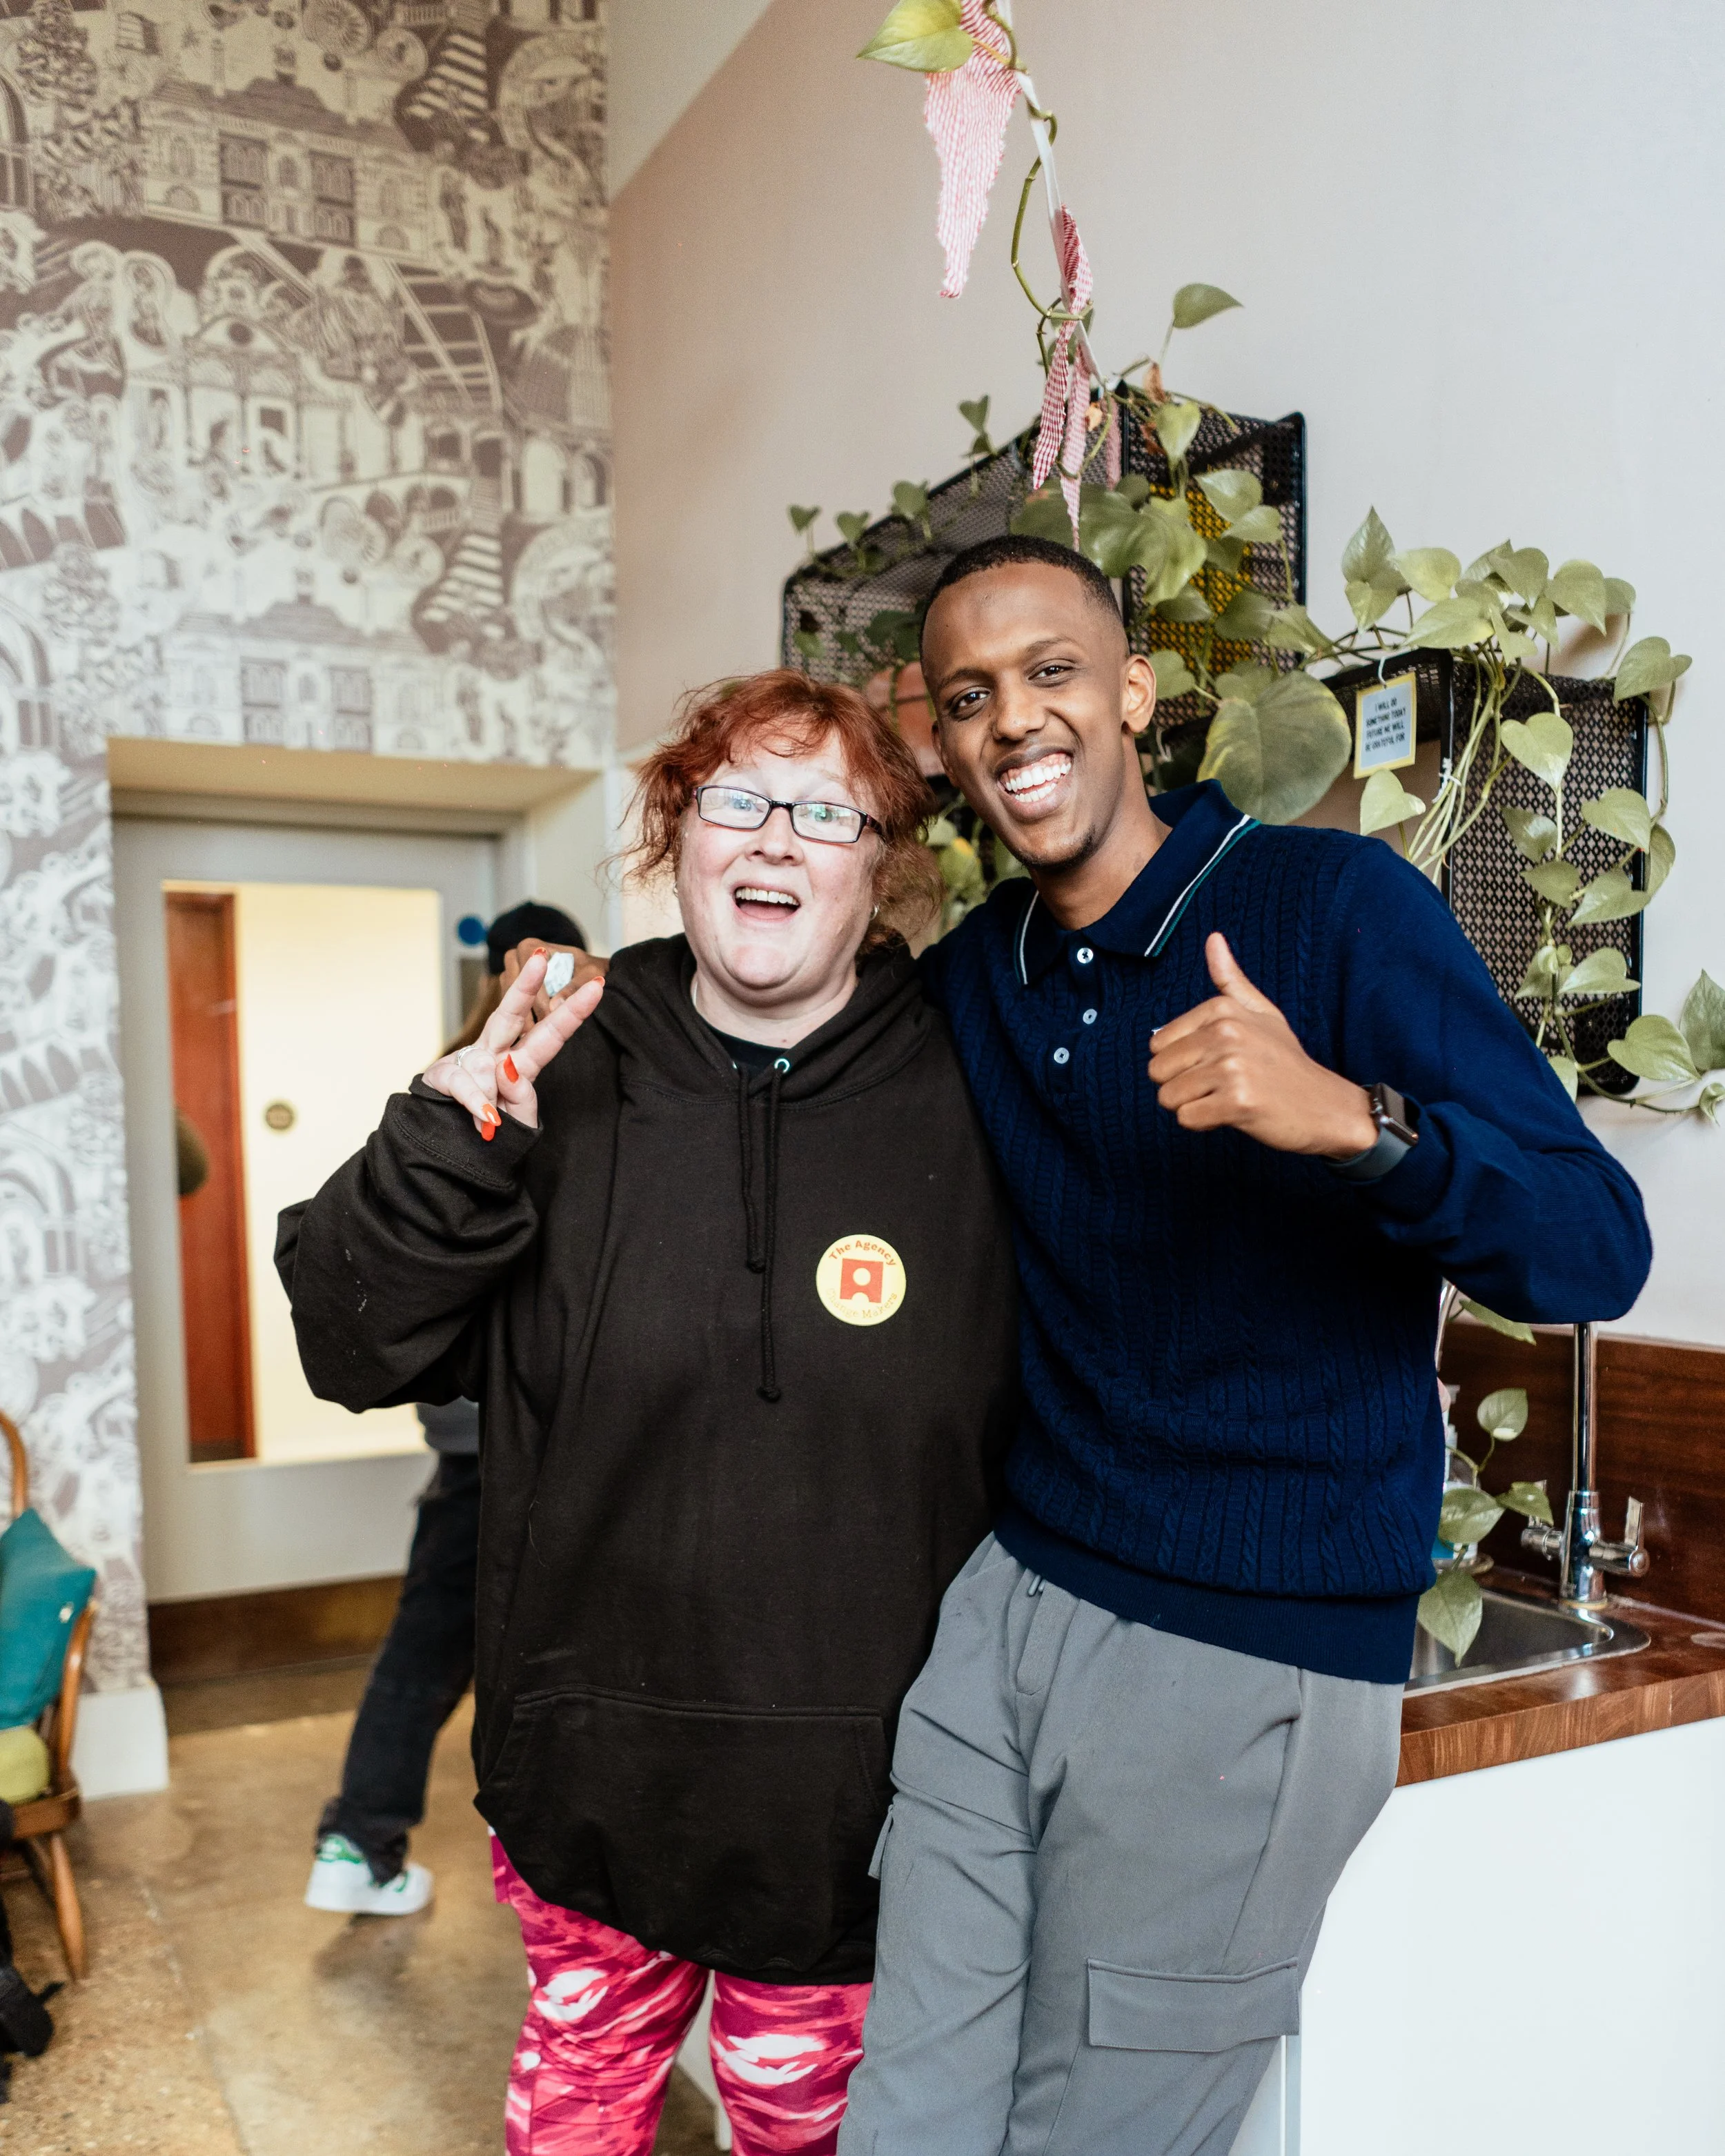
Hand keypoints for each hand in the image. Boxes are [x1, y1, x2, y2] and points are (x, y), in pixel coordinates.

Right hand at [424, 951, 602, 1137]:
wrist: (444, 1147)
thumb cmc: (490, 1133)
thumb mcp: (517, 1123)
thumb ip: (522, 1100)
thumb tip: (508, 1069)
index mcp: (520, 1063)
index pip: (550, 1034)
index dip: (574, 1012)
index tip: (598, 986)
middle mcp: (494, 1054)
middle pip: (511, 1014)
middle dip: (525, 986)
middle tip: (541, 958)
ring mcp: (466, 1061)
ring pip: (485, 1063)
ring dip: (491, 1098)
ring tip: (490, 1122)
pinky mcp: (441, 1073)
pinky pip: (463, 1082)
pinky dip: (475, 1102)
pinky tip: (485, 1119)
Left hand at [1148, 933, 1376, 1157]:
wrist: (1327, 1106)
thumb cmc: (1286, 1061)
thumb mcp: (1261, 1013)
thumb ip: (1230, 981)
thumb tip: (1213, 938)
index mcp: (1223, 1010)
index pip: (1157, 1044)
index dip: (1181, 1062)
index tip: (1217, 1062)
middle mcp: (1226, 1033)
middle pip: (1158, 1071)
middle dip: (1182, 1085)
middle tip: (1221, 1085)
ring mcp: (1233, 1067)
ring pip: (1168, 1097)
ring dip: (1193, 1105)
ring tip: (1228, 1097)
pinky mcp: (1238, 1102)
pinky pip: (1187, 1118)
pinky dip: (1204, 1123)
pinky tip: (1233, 1114)